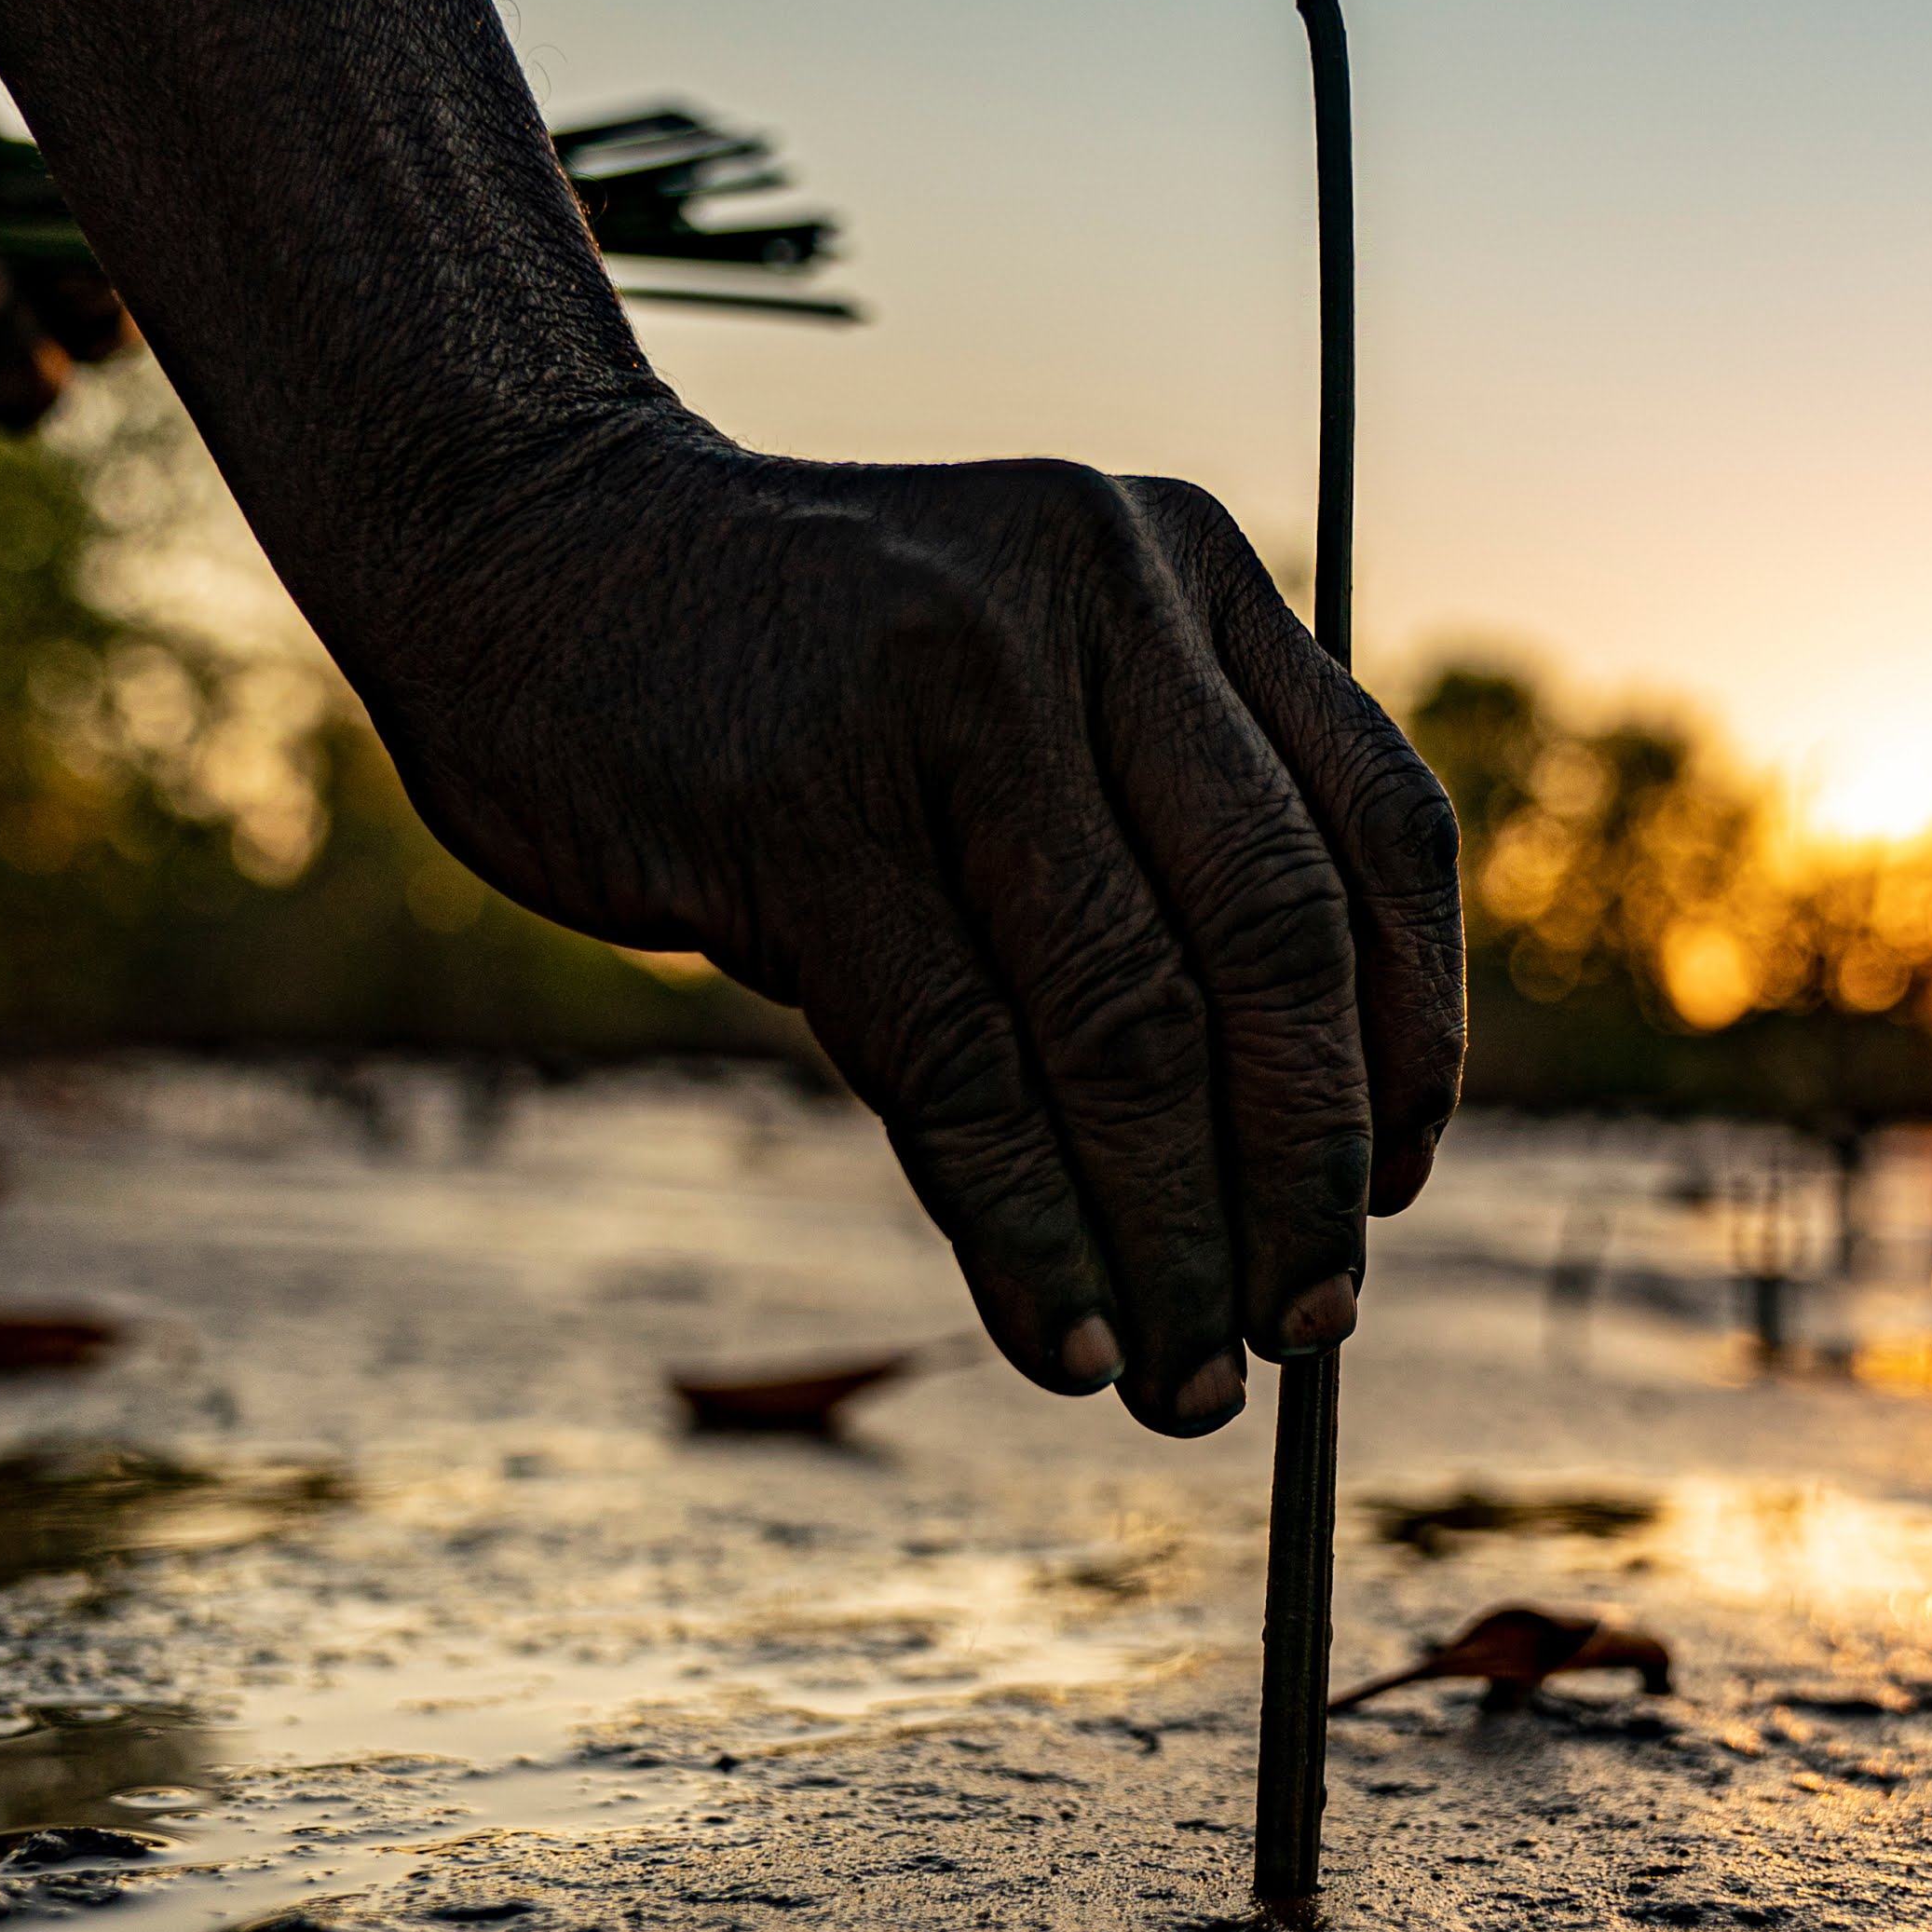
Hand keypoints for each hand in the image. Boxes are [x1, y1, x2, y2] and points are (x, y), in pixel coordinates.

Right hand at [367, 420, 1465, 1436]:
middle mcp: (1094, 601)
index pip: (1379, 835)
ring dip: (1172, 1242)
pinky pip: (958, 1070)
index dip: (1409, 1043)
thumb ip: (1149, 850)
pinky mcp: (799, 805)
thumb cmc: (800, 681)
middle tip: (1307, 1332)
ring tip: (1182, 1383)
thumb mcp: (1018, 696)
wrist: (522, 548)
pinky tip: (1063, 1336)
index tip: (1392, 1197)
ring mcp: (948, 691)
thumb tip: (1285, 1175)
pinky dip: (1029, 1234)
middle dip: (1302, 1177)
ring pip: (1124, 1027)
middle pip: (1272, 945)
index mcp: (1182, 571)